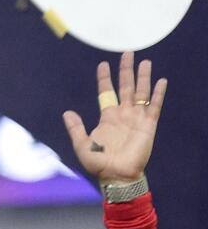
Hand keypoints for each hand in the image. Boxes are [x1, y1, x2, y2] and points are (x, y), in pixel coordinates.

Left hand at [63, 51, 163, 184]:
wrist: (116, 175)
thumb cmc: (98, 163)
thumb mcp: (81, 144)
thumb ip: (75, 127)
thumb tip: (67, 112)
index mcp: (107, 117)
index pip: (106, 92)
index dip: (104, 78)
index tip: (103, 64)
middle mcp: (123, 114)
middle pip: (125, 86)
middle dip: (125, 70)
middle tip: (127, 53)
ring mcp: (136, 118)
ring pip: (141, 92)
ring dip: (143, 77)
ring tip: (144, 62)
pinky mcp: (148, 125)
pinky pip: (154, 106)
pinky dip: (158, 94)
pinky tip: (161, 81)